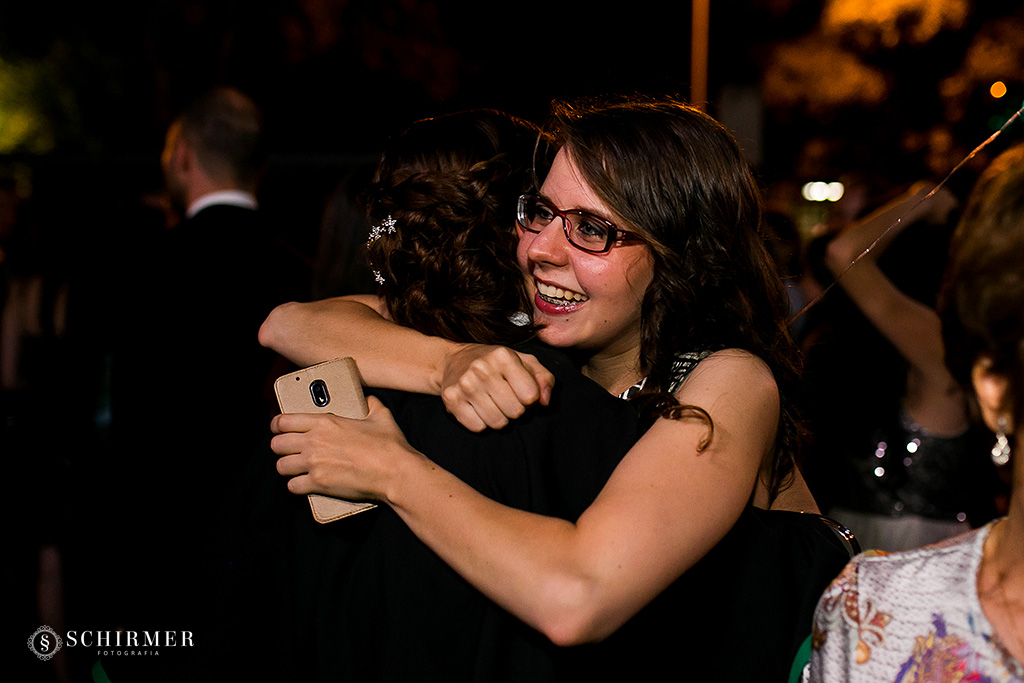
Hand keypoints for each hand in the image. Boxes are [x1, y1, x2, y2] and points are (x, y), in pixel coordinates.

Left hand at [271, 396, 417, 500]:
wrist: (395, 472)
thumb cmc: (389, 445)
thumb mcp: (381, 416)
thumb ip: (370, 404)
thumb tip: (369, 400)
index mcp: (324, 422)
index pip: (284, 421)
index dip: (276, 425)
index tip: (277, 428)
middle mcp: (314, 442)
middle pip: (277, 444)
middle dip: (280, 447)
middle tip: (288, 449)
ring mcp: (314, 464)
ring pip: (281, 466)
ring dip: (287, 467)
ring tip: (295, 468)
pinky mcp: (318, 484)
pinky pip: (293, 486)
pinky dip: (297, 486)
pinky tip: (304, 484)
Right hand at [440, 345, 554, 431]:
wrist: (453, 360)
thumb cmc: (495, 363)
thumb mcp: (524, 361)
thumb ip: (544, 378)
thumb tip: (545, 402)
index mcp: (503, 356)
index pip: (531, 396)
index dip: (530, 399)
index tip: (520, 391)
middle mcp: (482, 368)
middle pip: (515, 412)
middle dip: (515, 409)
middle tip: (506, 399)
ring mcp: (465, 384)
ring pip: (497, 423)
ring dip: (499, 418)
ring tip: (493, 403)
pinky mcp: (451, 399)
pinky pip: (478, 427)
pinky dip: (481, 422)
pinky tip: (477, 408)